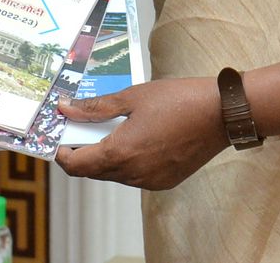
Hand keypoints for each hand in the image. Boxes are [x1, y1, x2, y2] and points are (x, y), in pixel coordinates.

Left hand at [54, 77, 228, 189]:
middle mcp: (133, 174)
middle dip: (82, 150)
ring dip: (105, 155)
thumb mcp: (132, 97)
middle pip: (93, 171)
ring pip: (113, 174)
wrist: (221, 114)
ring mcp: (149, 181)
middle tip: (82, 125)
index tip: (58, 137)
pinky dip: (126, 161)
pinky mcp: (163, 181)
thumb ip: (96, 107)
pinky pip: (133, 176)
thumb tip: (66, 108)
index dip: (62, 153)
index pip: (76, 166)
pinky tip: (135, 137)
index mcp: (121, 152)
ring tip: (111, 127)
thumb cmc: (179, 100)